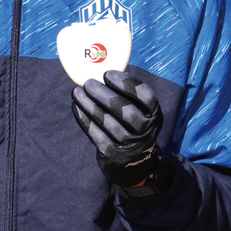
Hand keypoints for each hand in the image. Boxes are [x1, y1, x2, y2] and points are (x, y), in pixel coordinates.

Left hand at [71, 70, 162, 188]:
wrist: (134, 164)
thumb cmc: (132, 126)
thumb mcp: (140, 112)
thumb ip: (126, 94)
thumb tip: (101, 66)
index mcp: (154, 114)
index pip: (145, 96)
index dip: (126, 82)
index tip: (107, 73)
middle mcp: (145, 130)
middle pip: (125, 110)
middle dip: (104, 94)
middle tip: (88, 83)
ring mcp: (130, 144)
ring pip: (108, 122)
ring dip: (89, 105)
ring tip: (77, 92)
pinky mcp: (114, 155)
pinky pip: (96, 134)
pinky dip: (84, 119)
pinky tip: (77, 107)